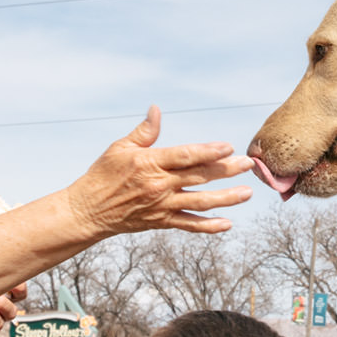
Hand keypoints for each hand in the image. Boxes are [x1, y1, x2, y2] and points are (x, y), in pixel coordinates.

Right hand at [63, 107, 252, 239]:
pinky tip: (227, 224)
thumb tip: (156, 109)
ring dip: (226, 198)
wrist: (88, 211)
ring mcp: (162, 205)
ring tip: (247, 193)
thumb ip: (144, 132)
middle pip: (199, 176)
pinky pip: (189, 225)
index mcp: (150, 163)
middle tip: (248, 165)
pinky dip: (208, 226)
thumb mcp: (120, 148)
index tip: (229, 147)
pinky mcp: (161, 222)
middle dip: (226, 170)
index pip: (185, 156)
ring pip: (200, 201)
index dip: (208, 151)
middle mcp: (159, 185)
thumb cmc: (103, 174)